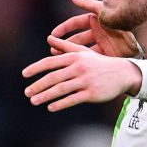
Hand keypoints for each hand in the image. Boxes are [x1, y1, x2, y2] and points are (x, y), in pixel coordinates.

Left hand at [23, 36, 141, 110]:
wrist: (122, 74)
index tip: (24, 74)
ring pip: (61, 89)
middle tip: (27, 92)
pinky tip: (50, 107)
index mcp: (74, 57)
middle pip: (53, 77)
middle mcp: (79, 68)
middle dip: (38, 86)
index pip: (50, 62)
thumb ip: (64, 46)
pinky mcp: (92, 94)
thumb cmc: (99, 63)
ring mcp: (85, 81)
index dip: (36, 68)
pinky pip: (72, 99)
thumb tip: (48, 38)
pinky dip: (60, 104)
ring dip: (45, 96)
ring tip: (34, 101)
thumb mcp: (83, 52)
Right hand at [48, 0, 139, 57]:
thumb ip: (88, 4)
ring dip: (72, 53)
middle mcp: (99, 32)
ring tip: (60, 59)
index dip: (64, 28)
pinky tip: (74, 66)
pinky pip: (92, 58)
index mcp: (98, 20)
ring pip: (83, 49)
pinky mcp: (108, 55)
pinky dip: (84, 62)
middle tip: (53, 50)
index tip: (53, 35)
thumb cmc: (125, 20)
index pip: (76, 23)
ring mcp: (103, 44)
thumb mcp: (105, 11)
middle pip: (78, 38)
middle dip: (65, 44)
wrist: (144, 37)